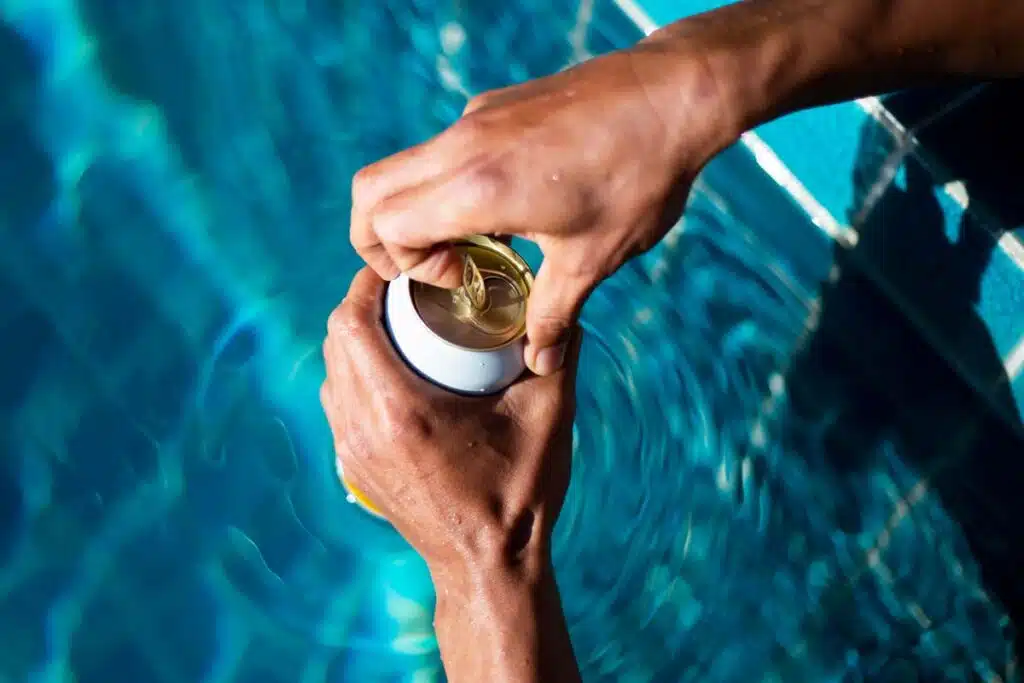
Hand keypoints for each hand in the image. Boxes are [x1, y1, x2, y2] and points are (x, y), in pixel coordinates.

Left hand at [320, 267, 581, 577]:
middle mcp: (362, 428)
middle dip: (366, 304)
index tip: (403, 265)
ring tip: (405, 324)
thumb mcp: (548, 417)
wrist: (488, 567)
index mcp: (398, 411)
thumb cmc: (518, 496)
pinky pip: (341, 401)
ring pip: (334, 370)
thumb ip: (557, 356)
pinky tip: (400, 370)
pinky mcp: (354, 467)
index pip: (352, 322)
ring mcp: (352, 450)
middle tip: (411, 289)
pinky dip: (360, 373)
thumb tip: (562, 311)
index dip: (368, 282)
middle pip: (337, 340)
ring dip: (360, 338)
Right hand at [350, 43, 740, 375]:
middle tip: (425, 270)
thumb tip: (539, 361)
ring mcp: (476, 118)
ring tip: (472, 242)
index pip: (387, 224)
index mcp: (477, 188)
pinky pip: (444, 149)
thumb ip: (553, 315)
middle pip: (370, 190)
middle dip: (378, 238)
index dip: (406, 265)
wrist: (676, 94)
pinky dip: (448, 184)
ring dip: (418, 210)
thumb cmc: (638, 175)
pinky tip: (506, 207)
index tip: (461, 279)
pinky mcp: (495, 105)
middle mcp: (463, 145)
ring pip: (405, 165)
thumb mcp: (592, 258)